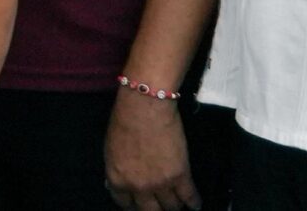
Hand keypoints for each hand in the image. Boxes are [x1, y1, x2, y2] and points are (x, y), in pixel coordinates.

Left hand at [104, 92, 198, 209]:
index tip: (139, 203)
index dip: (133, 204)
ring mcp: (160, 184)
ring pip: (171, 207)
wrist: (145, 106)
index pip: (124, 203)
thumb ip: (118, 169)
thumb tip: (121, 181)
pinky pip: (190, 197)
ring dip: (175, 206)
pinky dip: (193, 202)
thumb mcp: (112, 149)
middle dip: (155, 209)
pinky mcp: (180, 176)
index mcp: (117, 179)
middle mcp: (138, 187)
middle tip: (160, 206)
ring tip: (178, 204)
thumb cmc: (124, 120)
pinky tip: (195, 204)